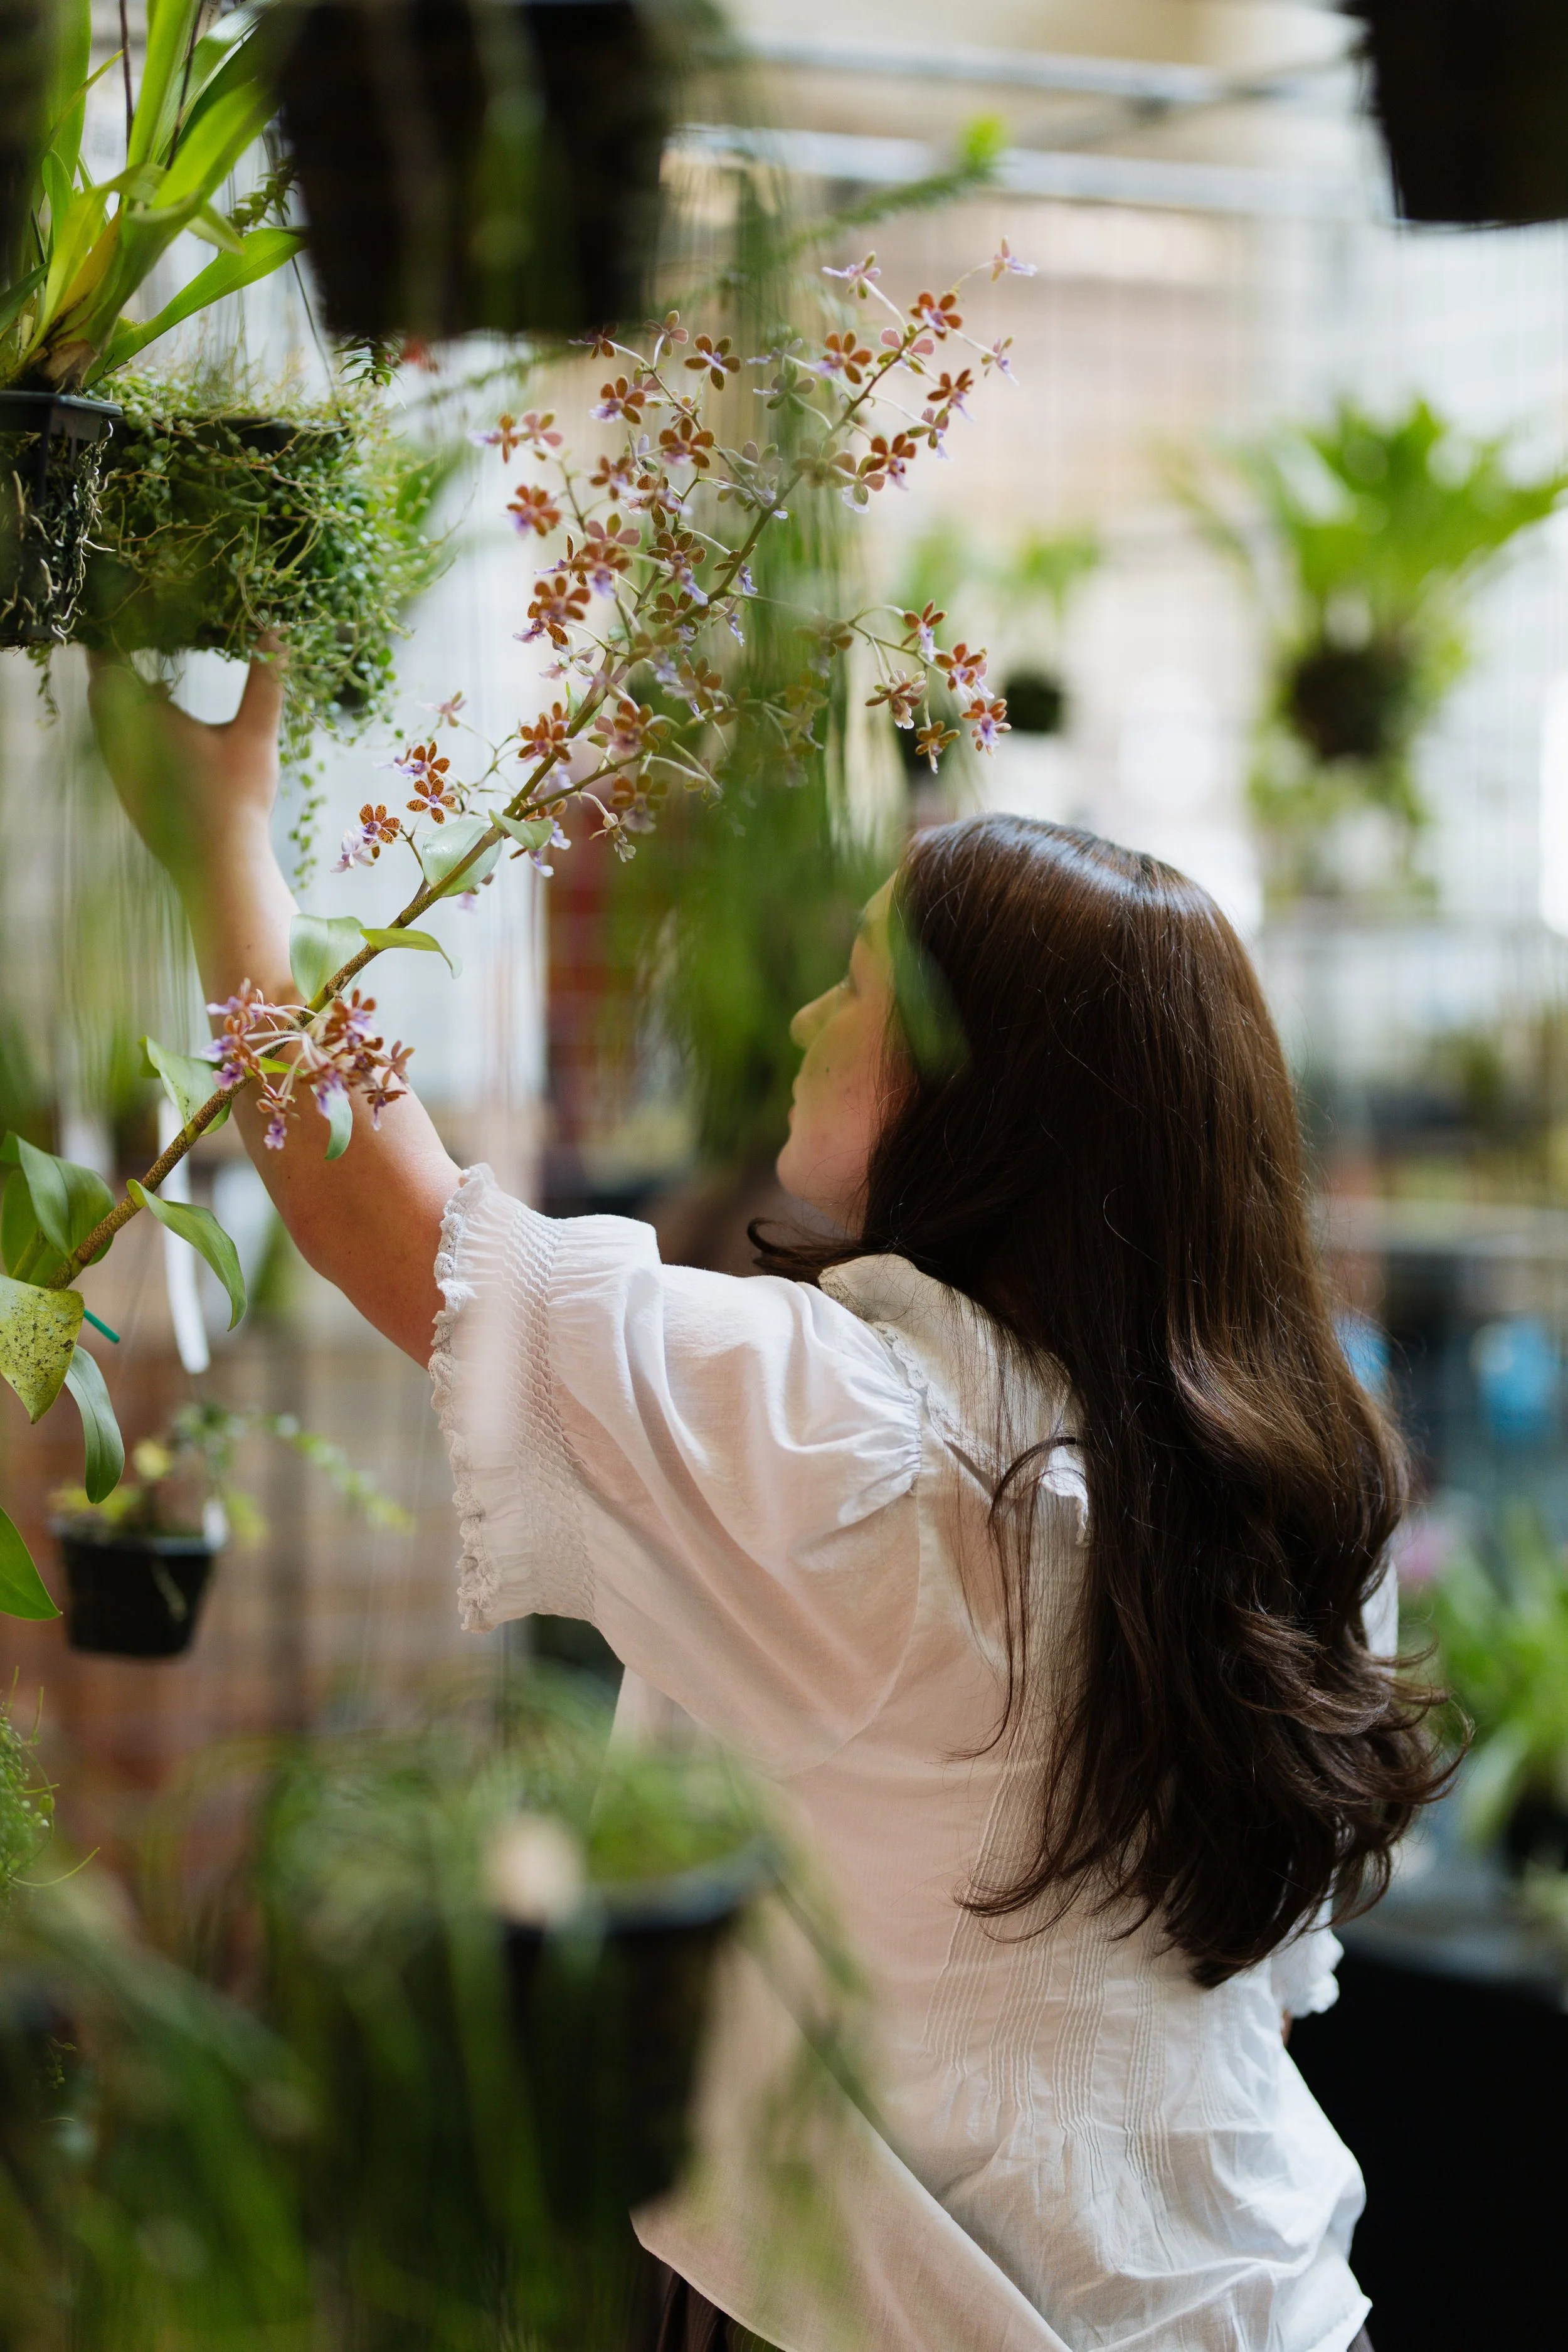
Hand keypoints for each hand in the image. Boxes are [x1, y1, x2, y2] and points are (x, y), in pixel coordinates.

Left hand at [88, 645, 284, 902]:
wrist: (220, 866)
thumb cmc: (238, 800)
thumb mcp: (257, 735)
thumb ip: (265, 682)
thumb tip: (275, 633)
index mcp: (146, 721)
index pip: (108, 666)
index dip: (110, 640)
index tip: (121, 619)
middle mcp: (122, 744)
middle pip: (100, 692)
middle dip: (114, 666)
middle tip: (134, 642)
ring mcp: (121, 773)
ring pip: (107, 723)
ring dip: (122, 701)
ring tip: (150, 685)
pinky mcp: (128, 795)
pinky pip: (118, 750)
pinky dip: (130, 730)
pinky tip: (161, 733)